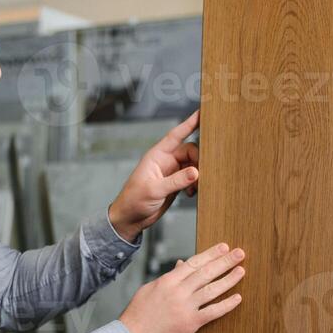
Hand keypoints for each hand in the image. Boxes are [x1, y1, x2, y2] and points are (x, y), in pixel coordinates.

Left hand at [107, 109, 200, 241]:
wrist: (130, 219)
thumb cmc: (134, 200)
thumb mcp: (155, 190)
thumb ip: (176, 181)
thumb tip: (196, 172)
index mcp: (157, 155)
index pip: (176, 135)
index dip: (189, 124)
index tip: (201, 113)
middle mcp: (166, 161)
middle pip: (190, 151)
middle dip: (198, 160)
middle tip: (200, 174)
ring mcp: (172, 173)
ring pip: (193, 165)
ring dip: (198, 175)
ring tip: (194, 188)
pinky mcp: (176, 184)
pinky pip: (192, 178)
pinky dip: (196, 184)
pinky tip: (191, 193)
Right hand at [118, 242, 245, 332]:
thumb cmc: (139, 314)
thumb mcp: (151, 289)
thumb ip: (170, 277)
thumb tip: (182, 264)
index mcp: (168, 281)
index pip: (194, 263)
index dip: (211, 254)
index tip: (223, 247)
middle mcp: (178, 291)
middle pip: (206, 272)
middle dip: (225, 261)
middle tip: (239, 253)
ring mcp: (185, 307)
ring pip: (212, 290)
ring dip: (229, 279)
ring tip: (241, 270)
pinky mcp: (190, 323)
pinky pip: (213, 312)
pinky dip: (227, 305)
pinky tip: (238, 298)